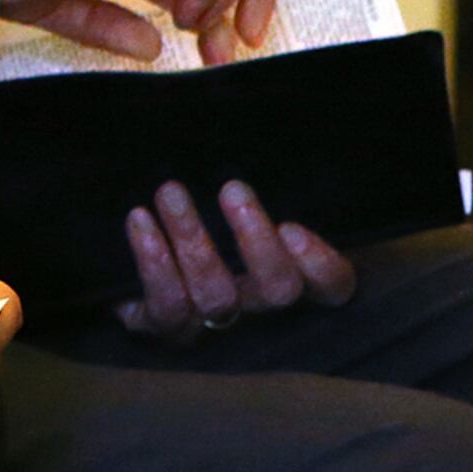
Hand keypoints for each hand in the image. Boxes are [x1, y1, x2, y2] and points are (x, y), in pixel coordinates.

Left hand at [115, 179, 356, 341]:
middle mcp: (261, 311)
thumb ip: (256, 195)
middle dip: (256, 241)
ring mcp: (215, 326)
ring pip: (216, 295)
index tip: (292, 225)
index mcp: (293, 280)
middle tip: (232, 189)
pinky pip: (166, 307)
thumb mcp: (239, 210)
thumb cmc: (205, 231)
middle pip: (278, 289)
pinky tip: (140, 220)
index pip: (332, 284)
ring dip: (193, 238)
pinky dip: (153, 262)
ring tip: (171, 192)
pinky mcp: (169, 330)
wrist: (143, 282)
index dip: (320, 263)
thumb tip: (261, 141)